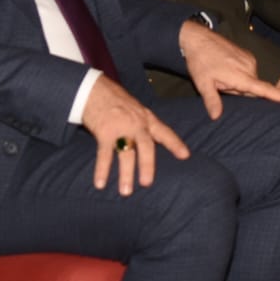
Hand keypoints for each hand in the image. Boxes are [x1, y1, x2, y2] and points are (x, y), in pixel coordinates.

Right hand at [82, 75, 189, 194]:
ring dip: (125, 173)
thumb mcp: (135, 108)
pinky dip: (102, 170)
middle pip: (146, 146)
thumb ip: (143, 124)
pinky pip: (104, 154)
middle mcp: (136, 123)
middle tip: (147, 183)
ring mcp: (121, 127)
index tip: (185, 155)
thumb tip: (150, 140)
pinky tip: (100, 183)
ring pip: (126, 153)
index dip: (175, 143)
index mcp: (146, 118)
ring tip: (126, 191)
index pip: (164, 131)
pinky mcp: (104, 131)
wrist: (94, 89)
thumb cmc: (114, 100)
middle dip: (147, 165)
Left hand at [179, 19, 279, 119]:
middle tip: (220, 85)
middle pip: (253, 89)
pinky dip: (240, 75)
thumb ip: (212, 100)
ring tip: (221, 77)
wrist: (199, 38)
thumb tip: (216, 117)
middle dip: (240, 93)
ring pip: (250, 80)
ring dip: (239, 84)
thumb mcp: (203, 83)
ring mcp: (249, 59)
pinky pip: (248, 71)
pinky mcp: (247, 54)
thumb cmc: (200, 61)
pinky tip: (225, 70)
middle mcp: (249, 66)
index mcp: (241, 75)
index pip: (264, 89)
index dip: (279, 96)